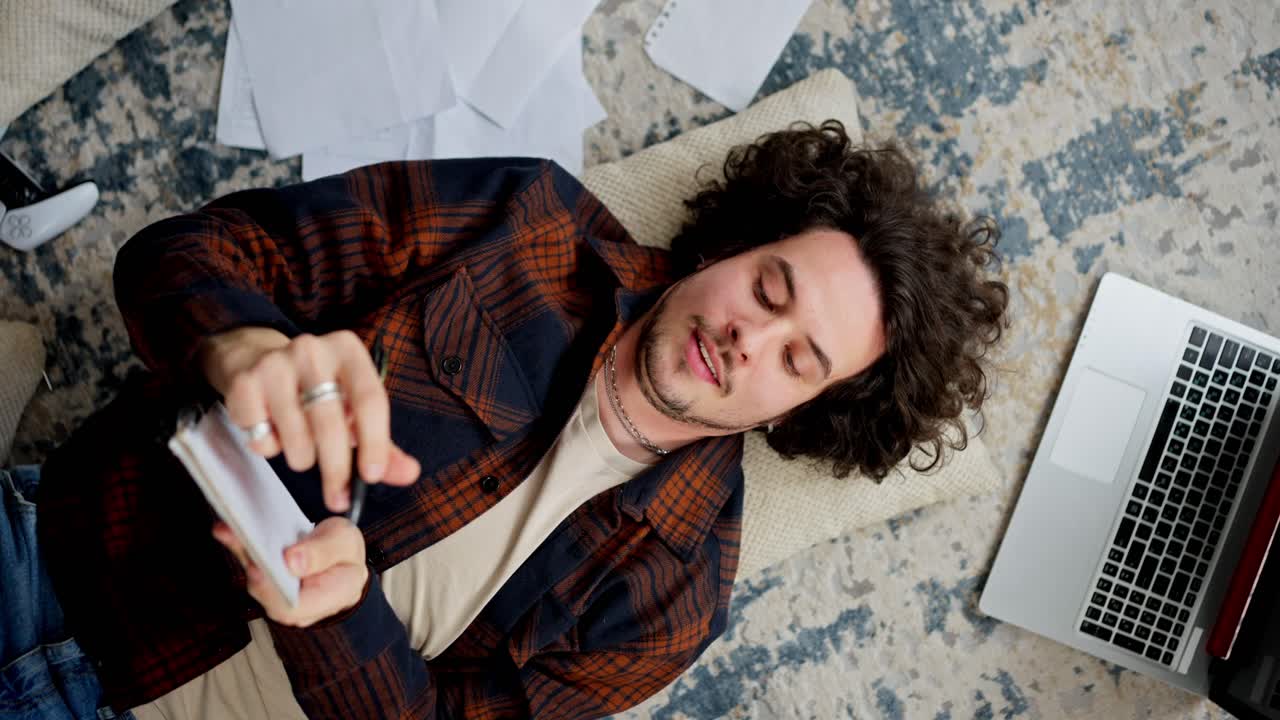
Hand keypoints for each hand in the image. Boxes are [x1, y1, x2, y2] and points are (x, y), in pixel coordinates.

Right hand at [199, 327, 419, 511]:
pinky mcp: (244, 383)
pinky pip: (261, 438)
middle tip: (339, 499)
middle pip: (330, 422)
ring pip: (295, 436)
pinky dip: (269, 448)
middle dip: (336, 469)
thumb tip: (409, 473)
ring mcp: (274, 364)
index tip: (372, 476)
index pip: (370, 399)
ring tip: (302, 451)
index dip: (374, 442)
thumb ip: (382, 444)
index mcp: (348, 350)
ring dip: (302, 459)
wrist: (256, 359)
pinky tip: (272, 433)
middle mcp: (312, 350)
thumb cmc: (316, 390)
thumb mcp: (353, 409)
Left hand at [213, 518, 368, 626]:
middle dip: (250, 563)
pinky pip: (250, 565)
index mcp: (328, 599)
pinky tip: (227, 530)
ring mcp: (278, 596)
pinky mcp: (265, 580)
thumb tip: (293, 562)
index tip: (258, 566)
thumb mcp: (345, 542)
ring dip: (240, 552)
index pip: (293, 607)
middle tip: (237, 536)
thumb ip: (324, 551)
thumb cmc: (345, 552)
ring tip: (229, 529)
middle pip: (267, 594)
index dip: (271, 591)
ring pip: (254, 579)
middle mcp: (298, 605)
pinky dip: (239, 547)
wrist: (339, 554)